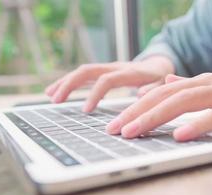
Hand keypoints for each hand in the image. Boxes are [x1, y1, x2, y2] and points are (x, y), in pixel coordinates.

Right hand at [45, 56, 174, 111]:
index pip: (107, 80)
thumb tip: (141, 94)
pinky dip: (69, 82)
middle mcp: (115, 68)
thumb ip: (153, 88)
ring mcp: (107, 68)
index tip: (85, 110)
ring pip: (82, 71)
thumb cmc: (159, 78)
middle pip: (88, 71)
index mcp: (129, 73)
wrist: (157, 65)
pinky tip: (57, 91)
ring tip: (49, 95)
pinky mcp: (103, 72)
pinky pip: (84, 75)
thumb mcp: (162, 84)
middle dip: (70, 84)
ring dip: (65, 82)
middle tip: (55, 100)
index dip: (95, 94)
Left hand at [106, 72, 211, 140]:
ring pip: (185, 102)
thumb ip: (193, 88)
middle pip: (166, 96)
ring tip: (135, 131)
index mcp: (202, 82)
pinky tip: (181, 134)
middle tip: (115, 129)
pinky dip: (198, 124)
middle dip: (137, 113)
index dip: (137, 106)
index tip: (117, 122)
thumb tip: (168, 83)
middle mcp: (210, 83)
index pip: (162, 93)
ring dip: (157, 117)